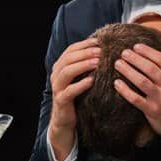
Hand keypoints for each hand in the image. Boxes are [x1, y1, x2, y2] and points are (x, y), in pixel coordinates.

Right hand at [48, 37, 100, 160]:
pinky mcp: (61, 100)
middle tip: (100, 51)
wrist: (65, 119)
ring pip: (67, 72)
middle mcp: (56, 75)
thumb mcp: (80, 78)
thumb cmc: (77, 96)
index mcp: (60, 66)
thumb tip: (104, 50)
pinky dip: (80, 85)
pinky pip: (69, 91)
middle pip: (68, 58)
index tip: (99, 41)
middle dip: (85, 53)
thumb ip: (86, 65)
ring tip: (97, 63)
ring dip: (82, 65)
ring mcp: (57, 87)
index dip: (84, 44)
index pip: (71, 50)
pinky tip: (92, 81)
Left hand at [114, 43, 160, 160]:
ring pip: (142, 82)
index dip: (148, 52)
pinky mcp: (151, 111)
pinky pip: (136, 99)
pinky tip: (117, 83)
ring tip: (118, 64)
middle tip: (123, 53)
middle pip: (151, 69)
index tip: (136, 46)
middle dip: (136, 59)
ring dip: (128, 71)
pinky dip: (125, 90)